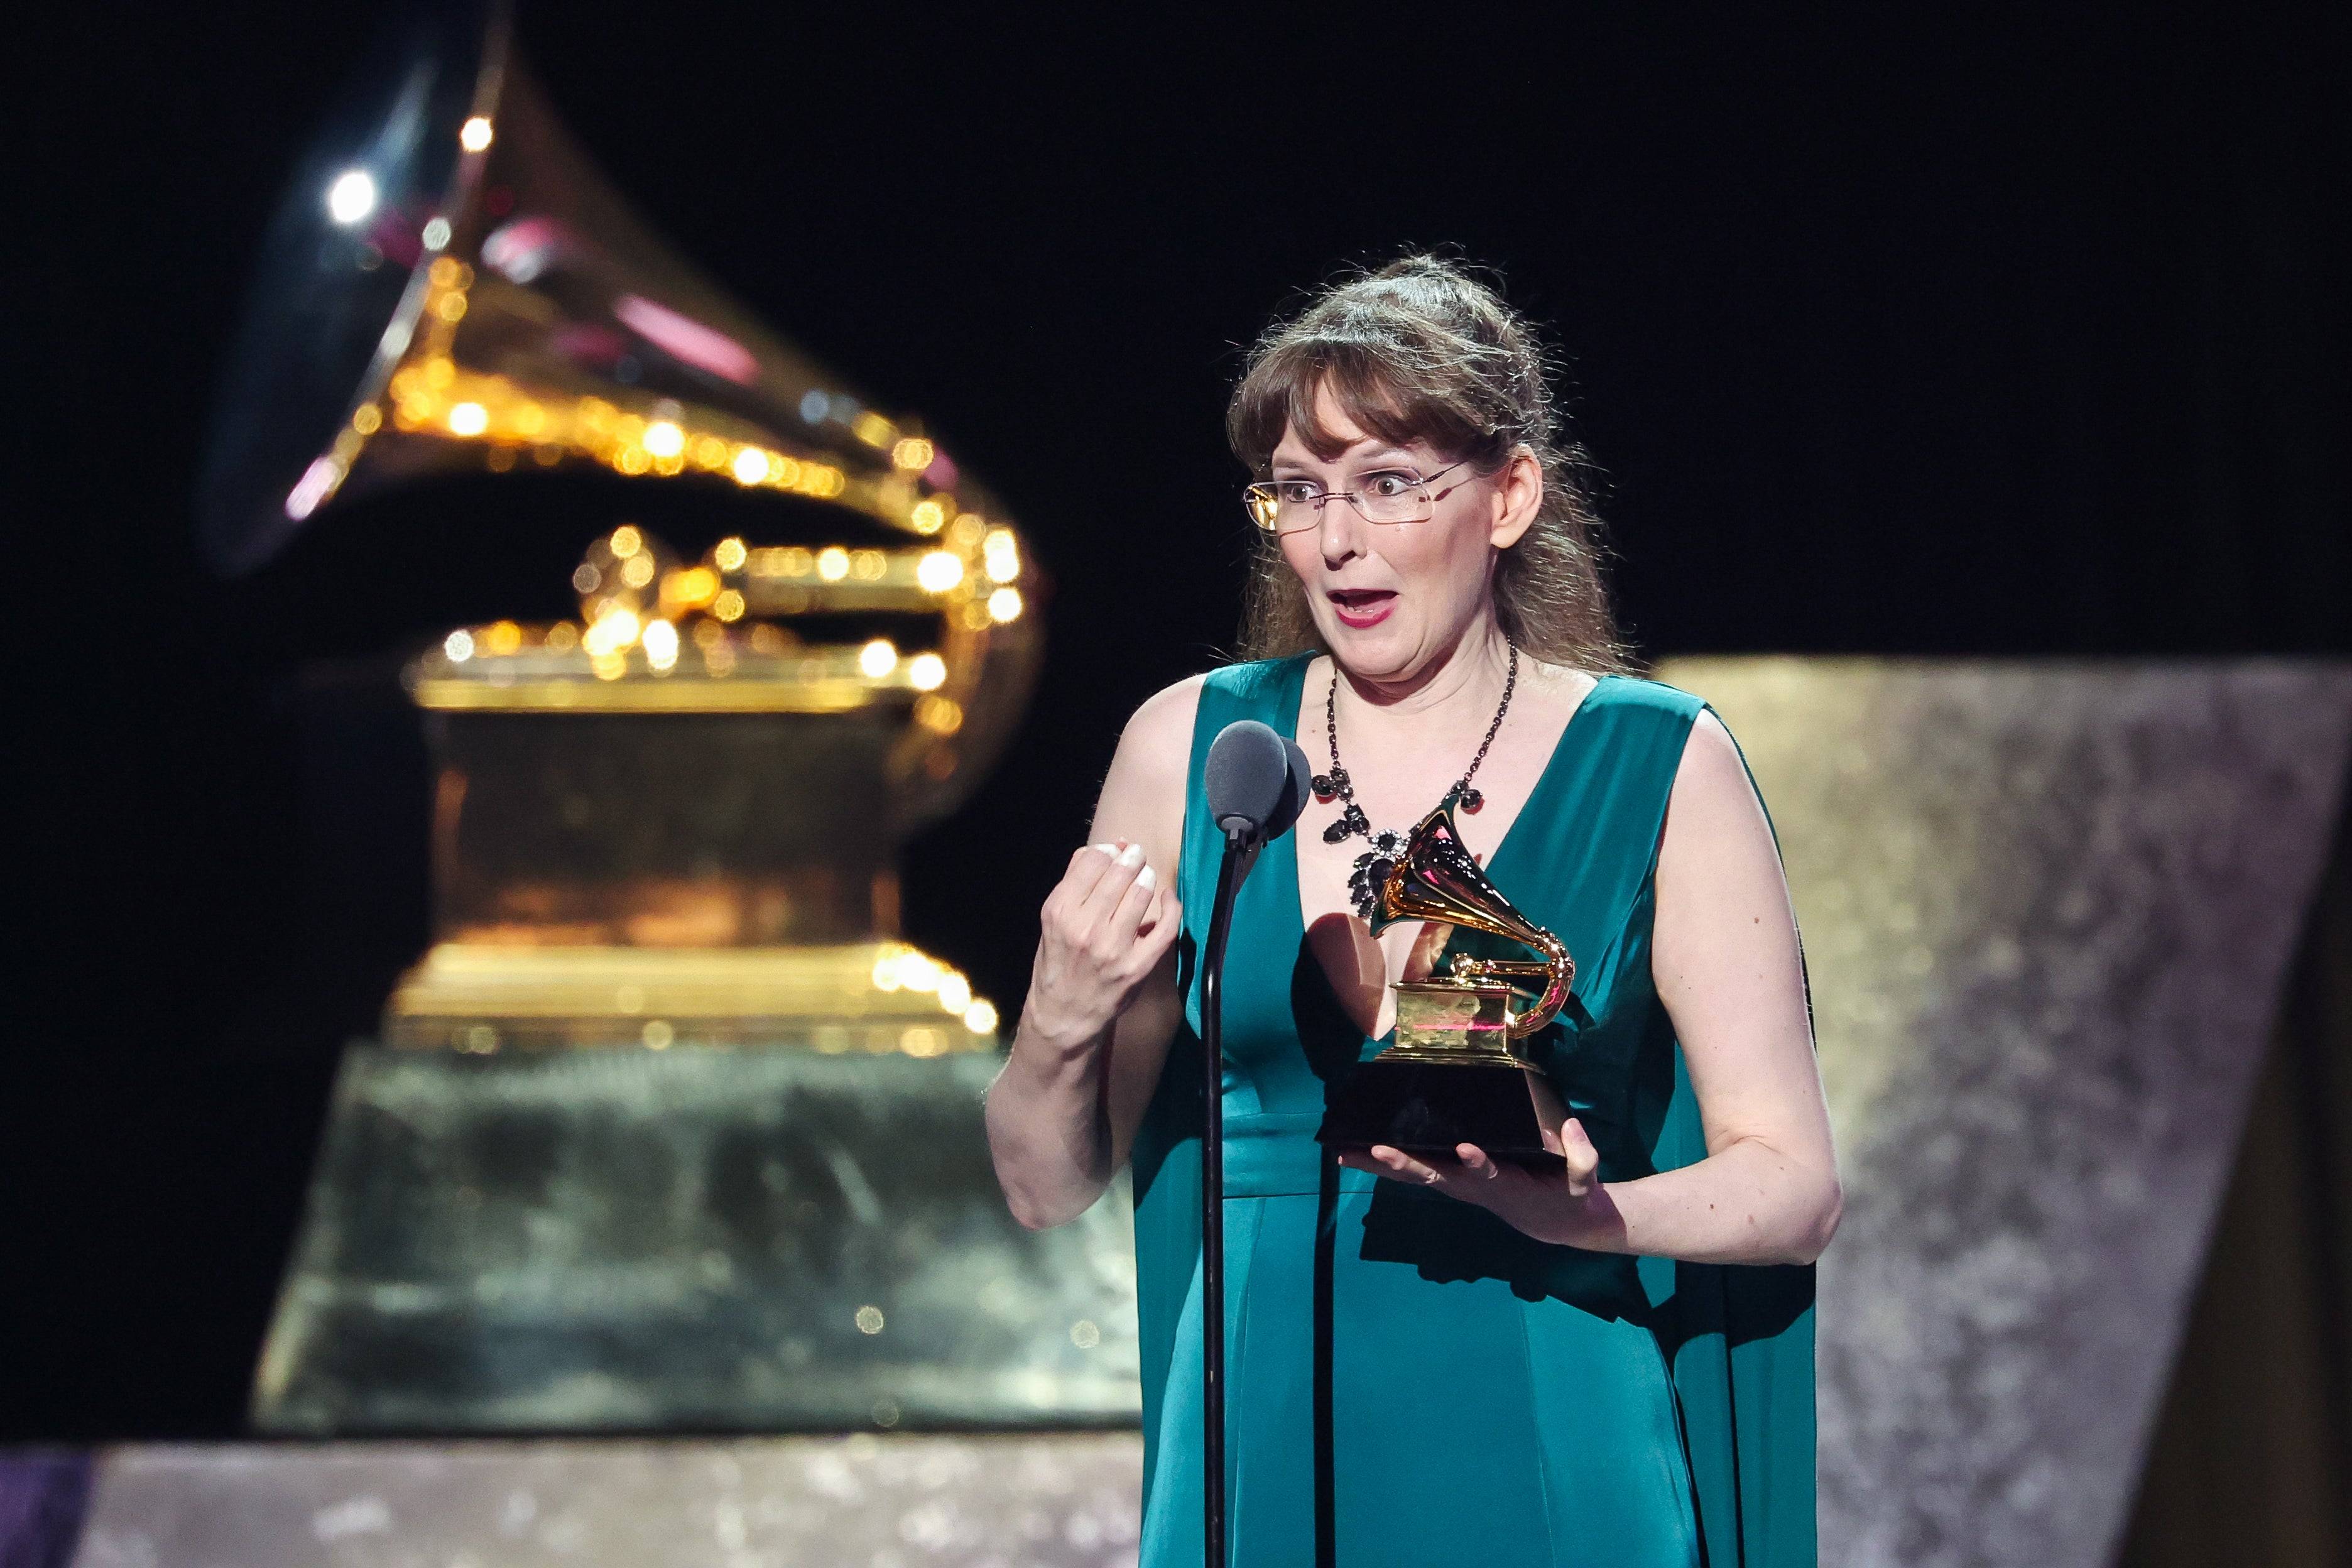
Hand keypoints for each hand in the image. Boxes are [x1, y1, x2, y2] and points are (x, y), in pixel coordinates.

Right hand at [1021, 841, 1181, 1054]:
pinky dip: (1172, 905)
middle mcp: (1085, 928)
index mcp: (1060, 912)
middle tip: (1136, 857)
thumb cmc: (1058, 962)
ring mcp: (1113, 948)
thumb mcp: (1052, 919)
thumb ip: (1073, 882)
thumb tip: (1102, 848)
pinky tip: (1168, 896)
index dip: (1109, 850)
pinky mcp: (1137, 966)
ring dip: (1147, 878)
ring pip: (1141, 894)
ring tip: (1145, 877)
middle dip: (1132, 858)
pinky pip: (1166, 927)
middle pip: (1120, 873)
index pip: (1093, 861)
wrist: (1064, 1015)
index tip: (1115, 851)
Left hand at [1335, 1118, 1620, 1249]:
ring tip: (1345, 1154)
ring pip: (1417, 1176)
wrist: (1557, 1223)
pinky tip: (1356, 1154)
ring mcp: (1460, 1185)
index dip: (1479, 1163)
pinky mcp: (1453, 1181)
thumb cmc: (1570, 1195)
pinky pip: (1416, 1173)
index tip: (1468, 1148)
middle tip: (1378, 1151)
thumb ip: (1582, 1155)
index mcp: (1508, 1184)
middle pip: (1437, 1176)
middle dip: (1408, 1164)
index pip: (1491, 1173)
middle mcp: (1475, 1187)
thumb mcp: (1584, 1178)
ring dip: (1381, 1166)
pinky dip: (1386, 1165)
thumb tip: (1572, 1127)